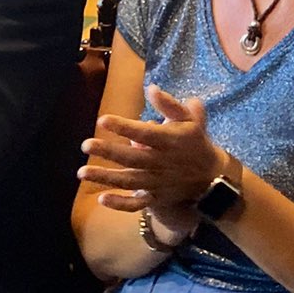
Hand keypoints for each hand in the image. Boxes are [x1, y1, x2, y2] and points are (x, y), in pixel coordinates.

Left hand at [80, 85, 230, 242]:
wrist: (211, 176)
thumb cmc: (195, 141)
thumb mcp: (190, 118)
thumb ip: (169, 104)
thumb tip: (151, 88)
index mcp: (170, 140)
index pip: (145, 133)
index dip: (124, 127)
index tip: (102, 120)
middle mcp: (162, 162)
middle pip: (132, 158)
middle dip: (108, 152)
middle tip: (85, 145)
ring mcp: (157, 182)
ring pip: (129, 181)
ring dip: (106, 178)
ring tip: (82, 173)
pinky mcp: (155, 197)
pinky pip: (136, 204)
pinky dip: (120, 204)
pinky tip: (101, 198)